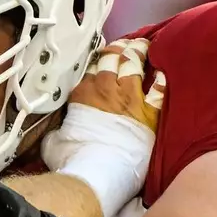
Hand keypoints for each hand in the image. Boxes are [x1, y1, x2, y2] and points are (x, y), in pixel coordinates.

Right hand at [41, 40, 161, 216]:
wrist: (96, 171)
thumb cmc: (71, 159)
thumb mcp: (53, 141)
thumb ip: (58, 131)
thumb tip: (56, 133)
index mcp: (81, 94)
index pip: (90, 68)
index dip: (97, 60)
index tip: (101, 56)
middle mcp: (105, 90)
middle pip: (113, 60)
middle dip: (118, 50)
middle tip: (123, 45)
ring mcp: (128, 99)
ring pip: (134, 65)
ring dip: (138, 53)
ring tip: (142, 46)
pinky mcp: (147, 113)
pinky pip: (157, 90)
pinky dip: (160, 80)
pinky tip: (163, 72)